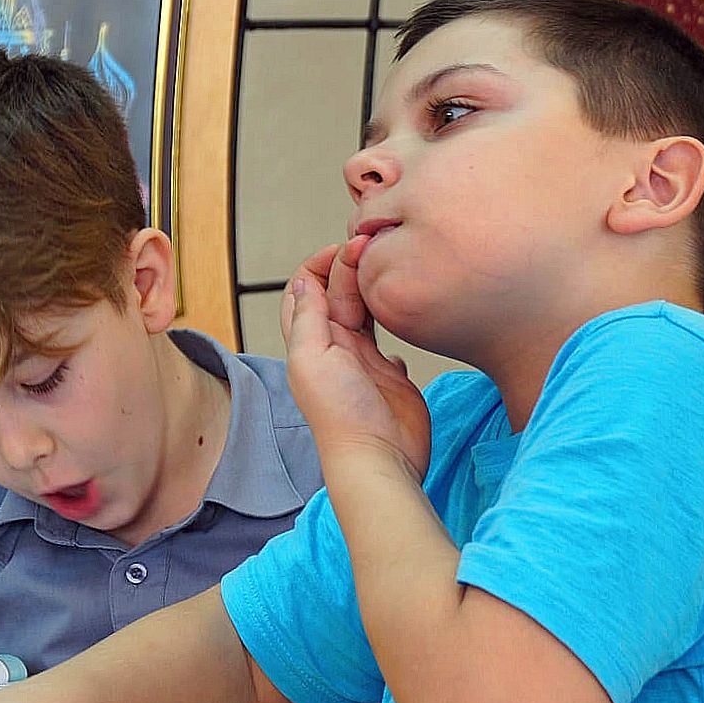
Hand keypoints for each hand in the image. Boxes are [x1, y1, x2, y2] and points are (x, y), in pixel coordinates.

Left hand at [281, 237, 430, 479]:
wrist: (378, 456)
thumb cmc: (341, 414)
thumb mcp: (313, 357)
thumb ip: (308, 318)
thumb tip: (301, 281)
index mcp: (310, 342)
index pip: (306, 290)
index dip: (320, 264)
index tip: (345, 247)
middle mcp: (334, 349)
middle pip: (338, 294)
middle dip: (351, 266)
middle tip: (373, 246)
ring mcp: (363, 362)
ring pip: (363, 312)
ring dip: (371, 287)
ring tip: (388, 265)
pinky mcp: (390, 376)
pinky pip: (389, 343)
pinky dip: (393, 327)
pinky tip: (402, 318)